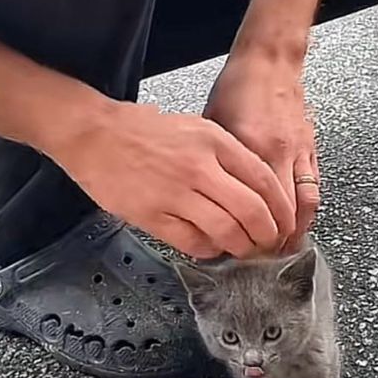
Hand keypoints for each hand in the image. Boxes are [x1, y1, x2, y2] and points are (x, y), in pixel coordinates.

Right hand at [48, 101, 294, 258]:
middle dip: (268, 235)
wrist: (92, 133)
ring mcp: (176, 192)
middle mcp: (199, 167)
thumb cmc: (141, 130)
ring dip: (241, 247)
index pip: (264, 181)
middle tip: (269, 244)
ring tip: (243, 250)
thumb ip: (226, 155)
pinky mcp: (153, 214)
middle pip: (252, 211)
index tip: (285, 223)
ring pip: (227, 230)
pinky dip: (208, 249)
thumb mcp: (194, 127)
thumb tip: (254, 189)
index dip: (281, 209)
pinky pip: (192, 241)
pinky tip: (210, 247)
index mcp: (214, 141)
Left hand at [204, 51, 318, 251]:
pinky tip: (297, 222)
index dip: (248, 233)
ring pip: (306, 205)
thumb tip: (203, 198)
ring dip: (296, 230)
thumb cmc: (237, 88)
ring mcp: (299, 152)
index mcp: (250, 149)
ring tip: (283, 247)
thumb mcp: (211, 125)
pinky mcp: (311, 149)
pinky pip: (314, 188)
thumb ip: (213, 164)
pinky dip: (307, 210)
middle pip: (284, 214)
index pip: (253, 206)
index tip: (238, 248)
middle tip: (262, 256)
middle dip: (274, 241)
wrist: (270, 61)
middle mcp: (279, 153)